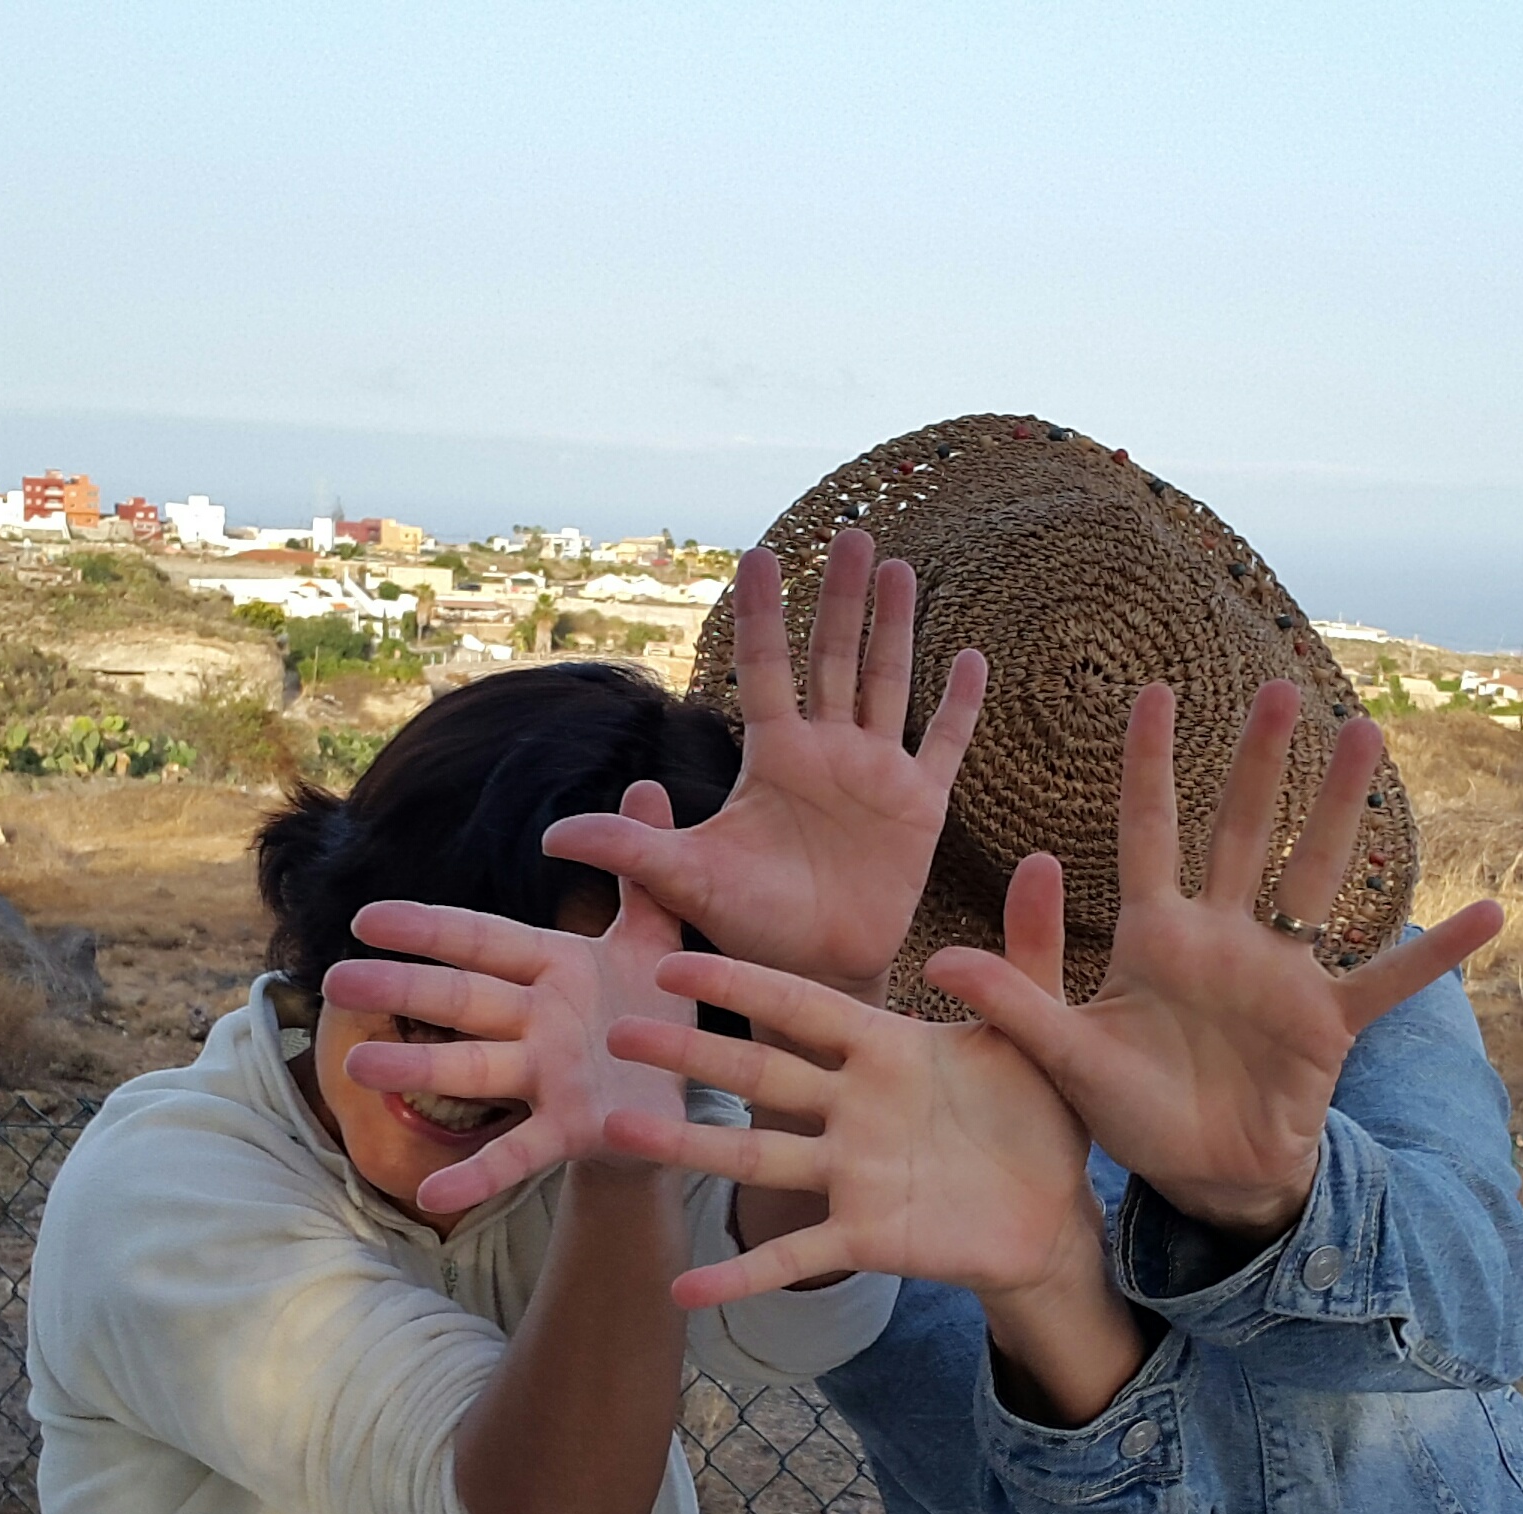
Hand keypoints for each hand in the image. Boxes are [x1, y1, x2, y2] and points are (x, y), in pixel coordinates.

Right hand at [325, 783, 692, 1214]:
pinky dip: (478, 1174)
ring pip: (474, 1070)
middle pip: (461, 999)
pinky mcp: (572, 1130)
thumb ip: (643, 867)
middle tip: (333, 979)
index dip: (427, 927)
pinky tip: (435, 1198)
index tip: (366, 915)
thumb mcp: (656, 938)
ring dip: (418, 1067)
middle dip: (401, 988)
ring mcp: (547, 1078)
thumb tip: (643, 784)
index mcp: (553, 967)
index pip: (481, 939)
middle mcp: (537, 1021)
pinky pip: (520, 1153)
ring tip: (358, 1065)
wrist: (684, 1099)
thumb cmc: (653, 1011)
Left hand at [544, 529, 986, 1001]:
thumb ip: (630, 850)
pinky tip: (971, 656)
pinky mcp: (919, 805)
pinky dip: (958, 704)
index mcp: (772, 757)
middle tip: (853, 533)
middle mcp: (825, 751)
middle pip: (832, 658)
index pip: (764, 669)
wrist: (811, 971)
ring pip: (886, 682)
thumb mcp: (685, 879)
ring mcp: (875, 772)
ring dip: (895, 628)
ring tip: (900, 568)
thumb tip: (551, 836)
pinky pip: (942, 744)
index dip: (762, 613)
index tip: (761, 553)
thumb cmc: (746, 924)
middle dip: (842, 597)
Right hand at [601, 952, 1092, 1305]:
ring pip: (755, 1154)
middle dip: (689, 1053)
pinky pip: (793, 1256)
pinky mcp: (864, 1236)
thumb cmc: (1040, 1113)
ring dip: (688, 1144)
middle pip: (758, 1072)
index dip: (740, 985)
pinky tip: (684, 1291)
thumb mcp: (1038, 1030)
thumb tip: (1041, 860)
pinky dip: (739, 1274)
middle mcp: (851, 1108)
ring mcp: (849, 1174)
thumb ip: (1028, 952)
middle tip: (617, 1035)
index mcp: (884, 1049)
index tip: (671, 964)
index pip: (801, 1007)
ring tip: (617, 1131)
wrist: (1057, 1213)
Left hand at [924, 681, 1504, 1240]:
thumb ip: (1016, 1001)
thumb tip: (939, 959)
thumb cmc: (1133, 1110)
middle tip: (1278, 686)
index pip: (1148, 831)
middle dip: (1259, 761)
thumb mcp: (1066, 1055)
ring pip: (1316, 876)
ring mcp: (1281, 974)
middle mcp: (1224, 937)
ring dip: (1344, 810)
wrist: (1199, 1176)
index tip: (1152, 689)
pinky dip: (1436, 951)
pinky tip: (1488, 911)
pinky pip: (1389, 980)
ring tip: (1367, 735)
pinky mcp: (1327, 1022)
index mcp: (1155, 936)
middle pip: (1244, 832)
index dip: (1149, 765)